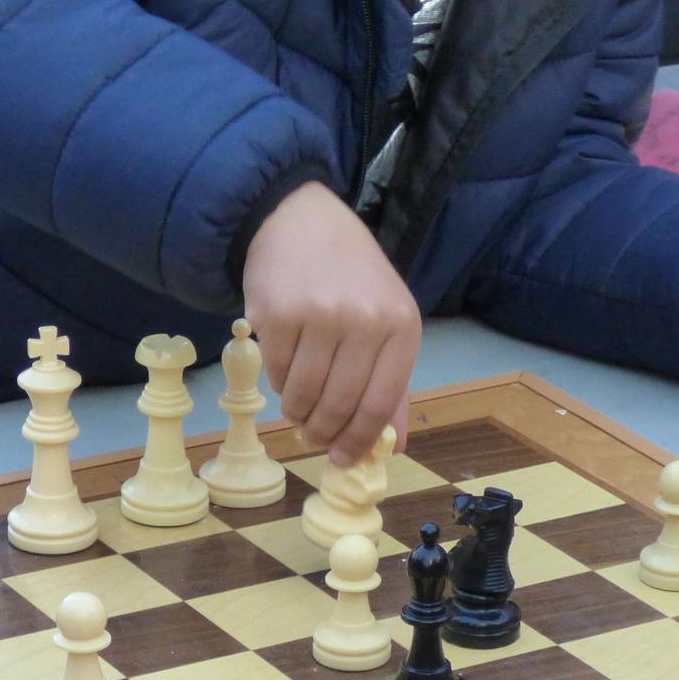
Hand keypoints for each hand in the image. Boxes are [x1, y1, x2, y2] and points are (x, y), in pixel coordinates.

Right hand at [243, 181, 421, 465]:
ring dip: (298, 414)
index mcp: (401, 326)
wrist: (300, 220)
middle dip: (324, 434)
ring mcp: (320, 316)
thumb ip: (392, 383)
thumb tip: (392, 446)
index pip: (380, 404)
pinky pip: (277, 374)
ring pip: (305, 396)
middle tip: (314, 439)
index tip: (344, 459)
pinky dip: (280, 385)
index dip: (360, 441)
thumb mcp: (387, 320)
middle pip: (340, 406)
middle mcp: (365, 320)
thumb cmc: (350, 275)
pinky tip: (286, 373)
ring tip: (298, 410)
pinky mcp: (278, 314)